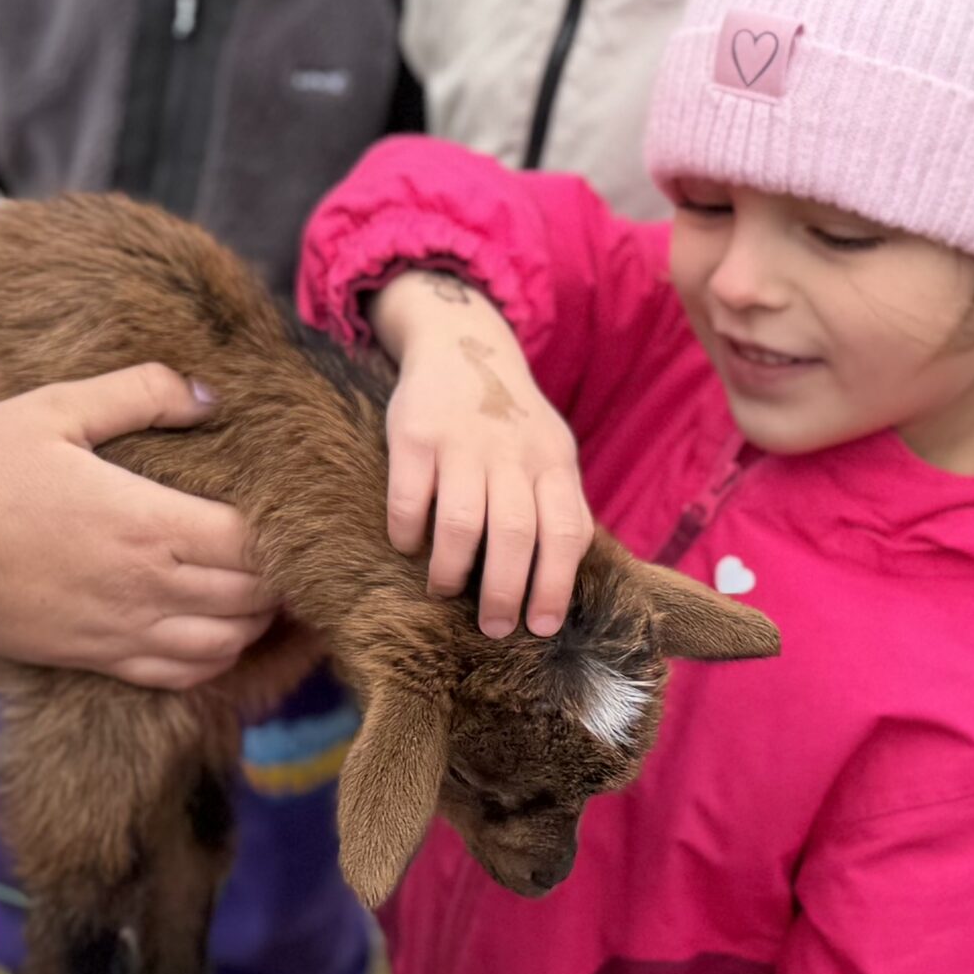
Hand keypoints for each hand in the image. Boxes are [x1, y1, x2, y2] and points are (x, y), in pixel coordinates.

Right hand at [0, 363, 276, 690]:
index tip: (285, 508)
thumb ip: (137, 393)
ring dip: (253, 620)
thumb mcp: (52, 409)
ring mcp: (124, 630)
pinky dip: (213, 659)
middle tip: (285, 547)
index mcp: (149, 524)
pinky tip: (213, 633)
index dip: (284, 531)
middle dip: (280, 576)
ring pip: (226, 644)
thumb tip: (207, 395)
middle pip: (253, 598)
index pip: (254, 542)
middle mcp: (149, 587)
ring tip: (256, 588)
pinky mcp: (97, 657)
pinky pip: (181, 675)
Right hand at [365, 270, 590, 637]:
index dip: (556, 584)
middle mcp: (512, 452)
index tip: (543, 627)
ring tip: (443, 592)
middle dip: (505, 592)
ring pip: (460, 523)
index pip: (566, 531)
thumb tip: (564, 582)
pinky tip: (408, 548)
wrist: (462, 344)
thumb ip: (560, 505)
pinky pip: (408, 499)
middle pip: (514, 534)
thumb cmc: (511, 421)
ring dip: (451, 571)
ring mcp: (462, 441)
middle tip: (494, 629)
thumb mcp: (550, 452)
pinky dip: (407, 535)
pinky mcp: (414, 434)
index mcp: (553, 461)